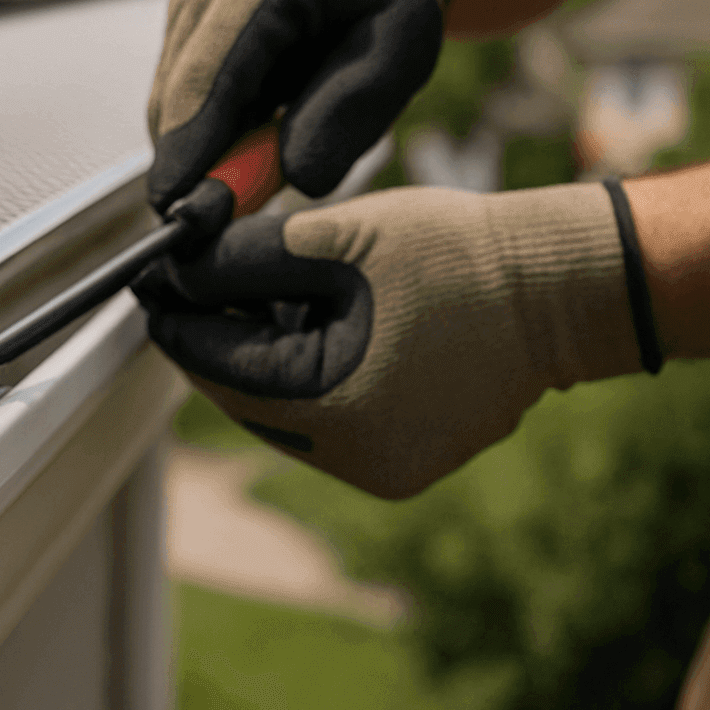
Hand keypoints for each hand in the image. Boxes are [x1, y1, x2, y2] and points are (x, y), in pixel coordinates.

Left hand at [135, 182, 656, 497]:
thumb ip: (238, 261)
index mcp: (332, 407)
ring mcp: (385, 468)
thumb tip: (170, 271)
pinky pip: (328, 420)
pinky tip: (308, 322)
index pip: (216, 368)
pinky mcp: (409, 459)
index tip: (148, 282)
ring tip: (256, 292)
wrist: (562, 285)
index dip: (175, 320)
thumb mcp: (331, 242)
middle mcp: (354, 458)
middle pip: (244, 396)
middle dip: (216, 337)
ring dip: (261, 356)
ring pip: (283, 410)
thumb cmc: (455, 255)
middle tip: (192, 281)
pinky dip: (307, 374)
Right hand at [146, 0, 458, 212]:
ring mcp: (184, 1)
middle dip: (197, 166)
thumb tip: (296, 178)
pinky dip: (212, 129)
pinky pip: (180, 97)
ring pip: (171, 105)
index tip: (179, 214)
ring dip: (209, 148)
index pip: (208, 76)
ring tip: (273, 154)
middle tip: (241, 216)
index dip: (189, 149)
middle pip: (176, 99)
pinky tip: (261, 125)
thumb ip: (355, 108)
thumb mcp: (405, 45)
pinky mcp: (180, 23)